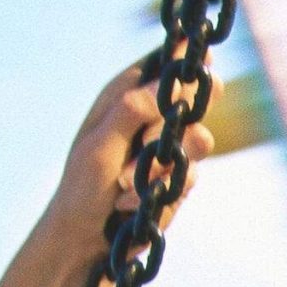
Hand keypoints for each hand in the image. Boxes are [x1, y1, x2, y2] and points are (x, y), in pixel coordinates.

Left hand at [42, 61, 217, 254]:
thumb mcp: (100, 147)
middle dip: (189, 113)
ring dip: (168, 163)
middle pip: (192, 99)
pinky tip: (132, 202)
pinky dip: (164, 192)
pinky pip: (190, 178)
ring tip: (134, 180)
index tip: (204, 49)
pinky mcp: (176, 177)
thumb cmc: (82, 187)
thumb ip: (131, 114)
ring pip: (200, 140)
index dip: (184, 56)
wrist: (86, 238)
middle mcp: (148, 119)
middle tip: (188, 109)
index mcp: (123, 98)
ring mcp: (166, 148)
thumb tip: (164, 87)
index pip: (161, 67)